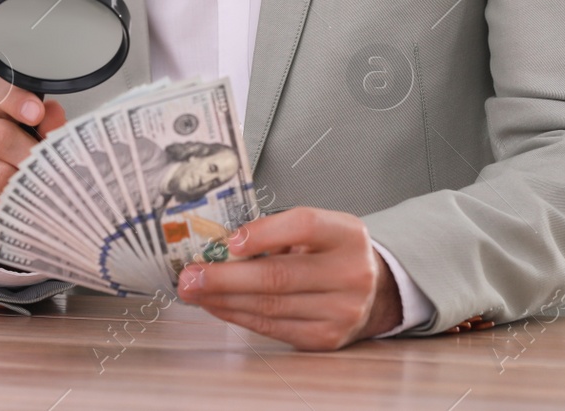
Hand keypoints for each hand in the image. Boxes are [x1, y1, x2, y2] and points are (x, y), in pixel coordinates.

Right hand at [0, 75, 65, 253]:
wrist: (1, 209)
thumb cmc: (25, 169)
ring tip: (38, 195)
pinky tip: (21, 210)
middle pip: (0, 136)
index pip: (0, 92)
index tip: (37, 114)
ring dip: (24, 187)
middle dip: (30, 157)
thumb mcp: (42, 145)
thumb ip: (50, 127)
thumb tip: (53, 112)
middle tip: (49, 172)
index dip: (18, 100)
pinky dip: (11, 209)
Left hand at [174, 206, 402, 350]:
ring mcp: (340, 311)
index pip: (304, 226)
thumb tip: (223, 244)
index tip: (228, 240)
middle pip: (279, 275)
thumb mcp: (319, 227)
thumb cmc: (334, 253)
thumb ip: (278, 229)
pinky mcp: (325, 337)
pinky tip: (218, 305)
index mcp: (347, 235)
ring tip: (195, 291)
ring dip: (224, 299)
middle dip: (226, 276)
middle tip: (191, 275)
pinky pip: (272, 327)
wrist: (373, 291)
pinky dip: (239, 316)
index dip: (263, 233)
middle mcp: (350, 274)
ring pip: (270, 306)